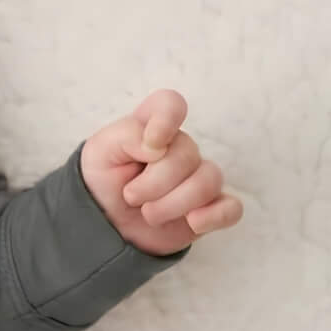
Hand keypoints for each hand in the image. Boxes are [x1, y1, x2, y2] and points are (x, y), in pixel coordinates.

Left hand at [79, 89, 242, 255]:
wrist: (106, 226)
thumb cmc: (104, 182)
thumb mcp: (99, 151)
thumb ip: (127, 135)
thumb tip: (159, 145)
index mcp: (152, 127)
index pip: (170, 104)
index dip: (167, 119)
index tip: (150, 147)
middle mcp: (180, 149)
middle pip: (187, 154)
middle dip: (153, 183)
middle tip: (130, 196)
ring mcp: (197, 178)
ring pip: (208, 182)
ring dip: (172, 205)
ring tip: (149, 214)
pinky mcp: (209, 208)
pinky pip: (231, 208)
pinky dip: (213, 217)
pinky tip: (191, 222)